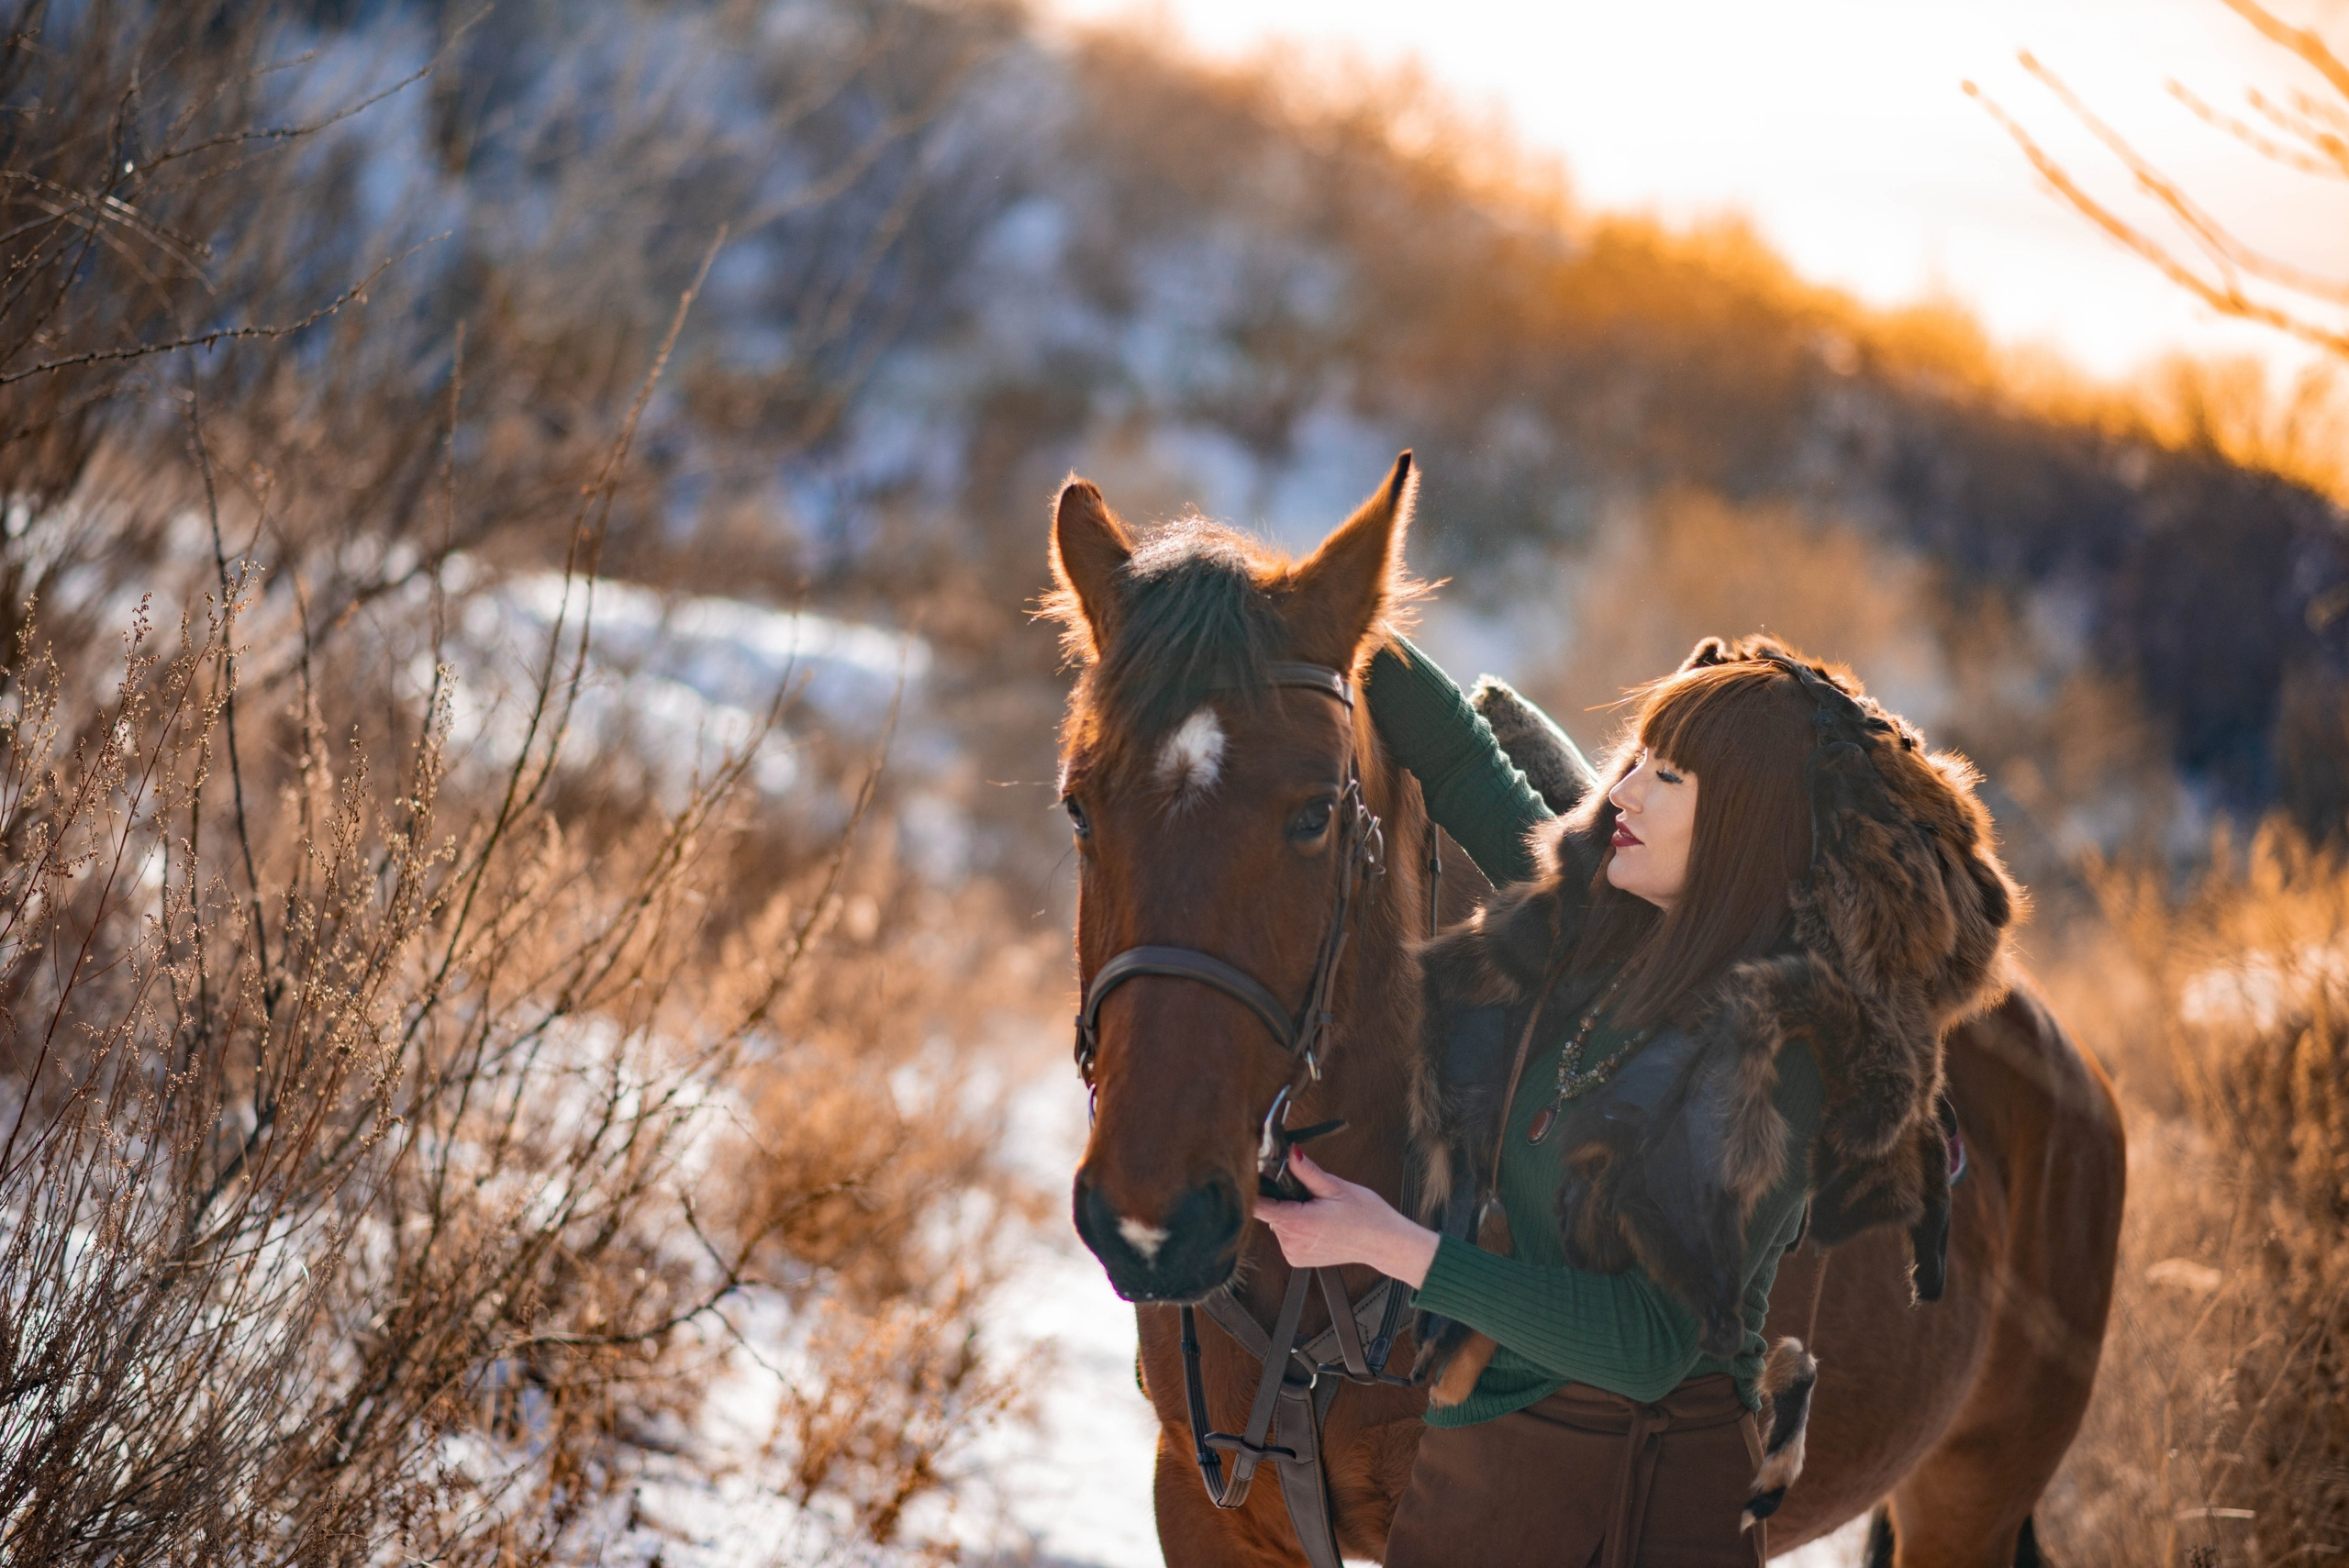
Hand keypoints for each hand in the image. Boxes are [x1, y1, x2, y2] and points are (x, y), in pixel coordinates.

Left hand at [1255, 1149, 1440, 1287]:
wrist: (1384, 1242)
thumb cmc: (1366, 1215)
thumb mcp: (1336, 1186)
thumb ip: (1307, 1171)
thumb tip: (1289, 1152)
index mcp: (1298, 1223)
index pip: (1258, 1206)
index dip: (1256, 1189)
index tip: (1258, 1177)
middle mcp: (1292, 1242)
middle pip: (1269, 1213)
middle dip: (1283, 1199)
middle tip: (1307, 1193)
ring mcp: (1294, 1253)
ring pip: (1277, 1224)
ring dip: (1290, 1214)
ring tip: (1317, 1210)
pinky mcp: (1298, 1259)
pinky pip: (1286, 1237)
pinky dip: (1296, 1228)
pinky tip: (1317, 1224)